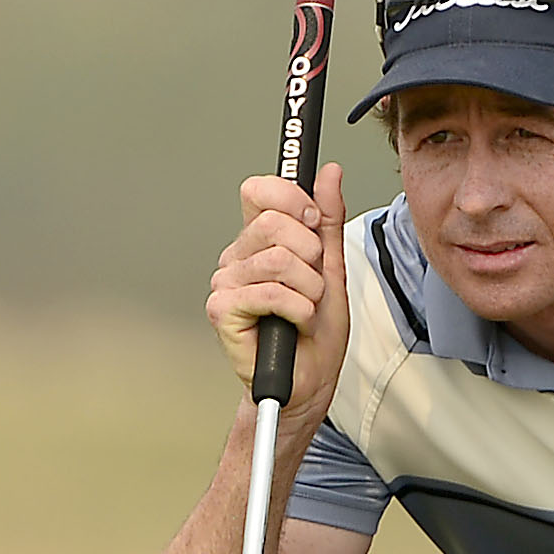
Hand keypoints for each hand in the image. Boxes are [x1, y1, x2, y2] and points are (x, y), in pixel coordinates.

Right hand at [205, 163, 348, 411]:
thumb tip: (328, 174)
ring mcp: (225, 282)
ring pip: (279, 260)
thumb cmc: (315, 331)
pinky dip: (298, 310)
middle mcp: (237, 257)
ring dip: (309, 290)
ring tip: (306, 308)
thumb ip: (328, 218)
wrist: (308, 380)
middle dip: (309, 254)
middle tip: (313, 281)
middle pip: (274, 222)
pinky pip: (270, 292)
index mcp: (258, 240)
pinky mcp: (221, 310)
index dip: (292, 199)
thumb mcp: (332, 266)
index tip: (313, 220)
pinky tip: (295, 323)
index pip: (259, 191)